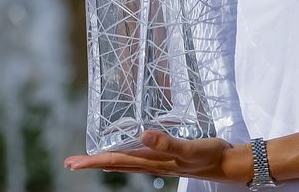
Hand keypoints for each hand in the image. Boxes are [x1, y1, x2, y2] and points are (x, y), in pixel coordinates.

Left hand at [63, 131, 249, 183]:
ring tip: (89, 159)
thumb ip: (167, 142)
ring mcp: (157, 162)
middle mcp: (151, 164)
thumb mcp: (188, 147)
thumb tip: (142, 135)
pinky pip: (137, 159)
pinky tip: (124, 153)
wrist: (227, 163)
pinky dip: (124, 157)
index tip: (73, 163)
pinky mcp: (165, 157)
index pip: (115, 161)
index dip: (93, 161)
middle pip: (115, 164)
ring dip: (105, 160)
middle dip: (92, 163)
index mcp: (152, 161)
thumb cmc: (208, 154)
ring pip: (124, 163)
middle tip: (71, 163)